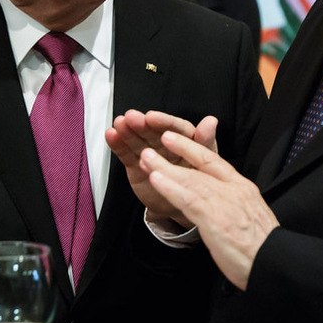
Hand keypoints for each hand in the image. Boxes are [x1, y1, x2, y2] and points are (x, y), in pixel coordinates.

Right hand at [106, 109, 217, 226]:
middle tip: (130, 118)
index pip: (175, 128)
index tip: (151, 117)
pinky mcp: (137, 164)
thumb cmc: (198, 181)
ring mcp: (150, 153)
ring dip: (127, 130)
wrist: (182, 205)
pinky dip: (118, 144)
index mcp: (185, 139)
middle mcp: (166, 143)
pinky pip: (126, 152)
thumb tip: (211, 121)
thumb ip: (205, 141)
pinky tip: (111, 135)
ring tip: (118, 124)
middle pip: (153, 131)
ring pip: (137, 139)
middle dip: (141, 124)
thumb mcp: (206, 162)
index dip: (163, 122)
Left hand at [141, 130, 278, 290]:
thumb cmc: (262, 246)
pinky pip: (188, 198)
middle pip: (200, 165)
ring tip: (146, 159)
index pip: (215, 160)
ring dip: (165, 167)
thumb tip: (219, 203)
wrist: (274, 261)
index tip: (176, 139)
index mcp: (243, 188)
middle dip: (176, 151)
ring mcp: (224, 202)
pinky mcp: (215, 218)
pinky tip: (156, 180)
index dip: (193, 148)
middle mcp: (234, 190)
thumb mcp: (250, 215)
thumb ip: (233, 204)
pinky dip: (170, 187)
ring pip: (190, 179)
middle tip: (156, 142)